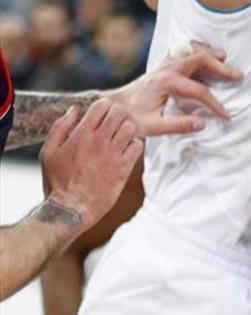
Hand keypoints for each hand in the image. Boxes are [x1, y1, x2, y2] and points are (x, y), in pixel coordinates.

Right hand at [39, 100, 141, 229]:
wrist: (71, 209)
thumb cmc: (57, 181)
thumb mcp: (48, 152)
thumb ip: (61, 127)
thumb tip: (74, 109)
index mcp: (81, 135)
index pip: (102, 105)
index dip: (104, 107)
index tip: (101, 115)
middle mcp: (99, 141)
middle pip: (120, 112)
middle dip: (117, 115)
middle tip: (113, 125)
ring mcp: (114, 154)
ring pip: (131, 127)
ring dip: (126, 129)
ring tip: (119, 138)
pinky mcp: (124, 168)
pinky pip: (138, 146)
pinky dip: (134, 145)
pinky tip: (124, 151)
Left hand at [107, 41, 242, 137]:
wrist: (111, 107)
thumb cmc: (129, 118)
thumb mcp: (152, 127)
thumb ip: (178, 126)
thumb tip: (202, 124)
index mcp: (166, 83)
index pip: (199, 91)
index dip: (215, 103)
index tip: (225, 114)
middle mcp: (166, 69)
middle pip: (200, 60)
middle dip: (221, 68)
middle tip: (238, 75)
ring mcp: (163, 65)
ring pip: (191, 49)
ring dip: (209, 53)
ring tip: (224, 58)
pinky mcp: (162, 65)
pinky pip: (183, 50)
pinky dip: (197, 50)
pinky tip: (204, 55)